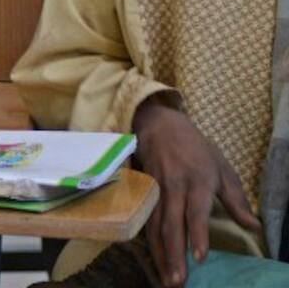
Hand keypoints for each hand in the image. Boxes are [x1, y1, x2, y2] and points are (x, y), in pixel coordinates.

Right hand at [133, 100, 260, 286]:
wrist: (157, 124)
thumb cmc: (195, 148)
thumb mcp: (221, 168)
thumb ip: (236, 199)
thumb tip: (254, 226)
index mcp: (197, 180)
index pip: (196, 211)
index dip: (197, 233)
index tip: (200, 257)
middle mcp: (174, 186)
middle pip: (172, 224)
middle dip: (174, 254)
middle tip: (177, 281)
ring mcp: (154, 189)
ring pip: (155, 226)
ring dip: (160, 254)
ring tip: (166, 278)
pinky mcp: (142, 191)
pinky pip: (145, 220)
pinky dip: (149, 243)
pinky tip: (154, 259)